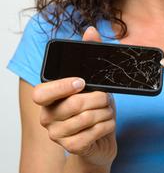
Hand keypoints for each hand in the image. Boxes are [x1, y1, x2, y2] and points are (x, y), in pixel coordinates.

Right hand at [33, 27, 116, 167]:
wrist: (99, 137)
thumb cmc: (93, 107)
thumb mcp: (93, 82)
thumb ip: (89, 56)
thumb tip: (91, 31)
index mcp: (49, 98)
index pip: (41, 93)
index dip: (61, 86)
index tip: (82, 82)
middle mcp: (48, 116)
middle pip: (74, 104)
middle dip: (99, 99)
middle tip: (106, 98)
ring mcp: (58, 134)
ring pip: (87, 118)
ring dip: (106, 112)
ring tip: (107, 110)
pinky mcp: (72, 146)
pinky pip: (94, 133)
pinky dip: (108, 125)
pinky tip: (107, 123)